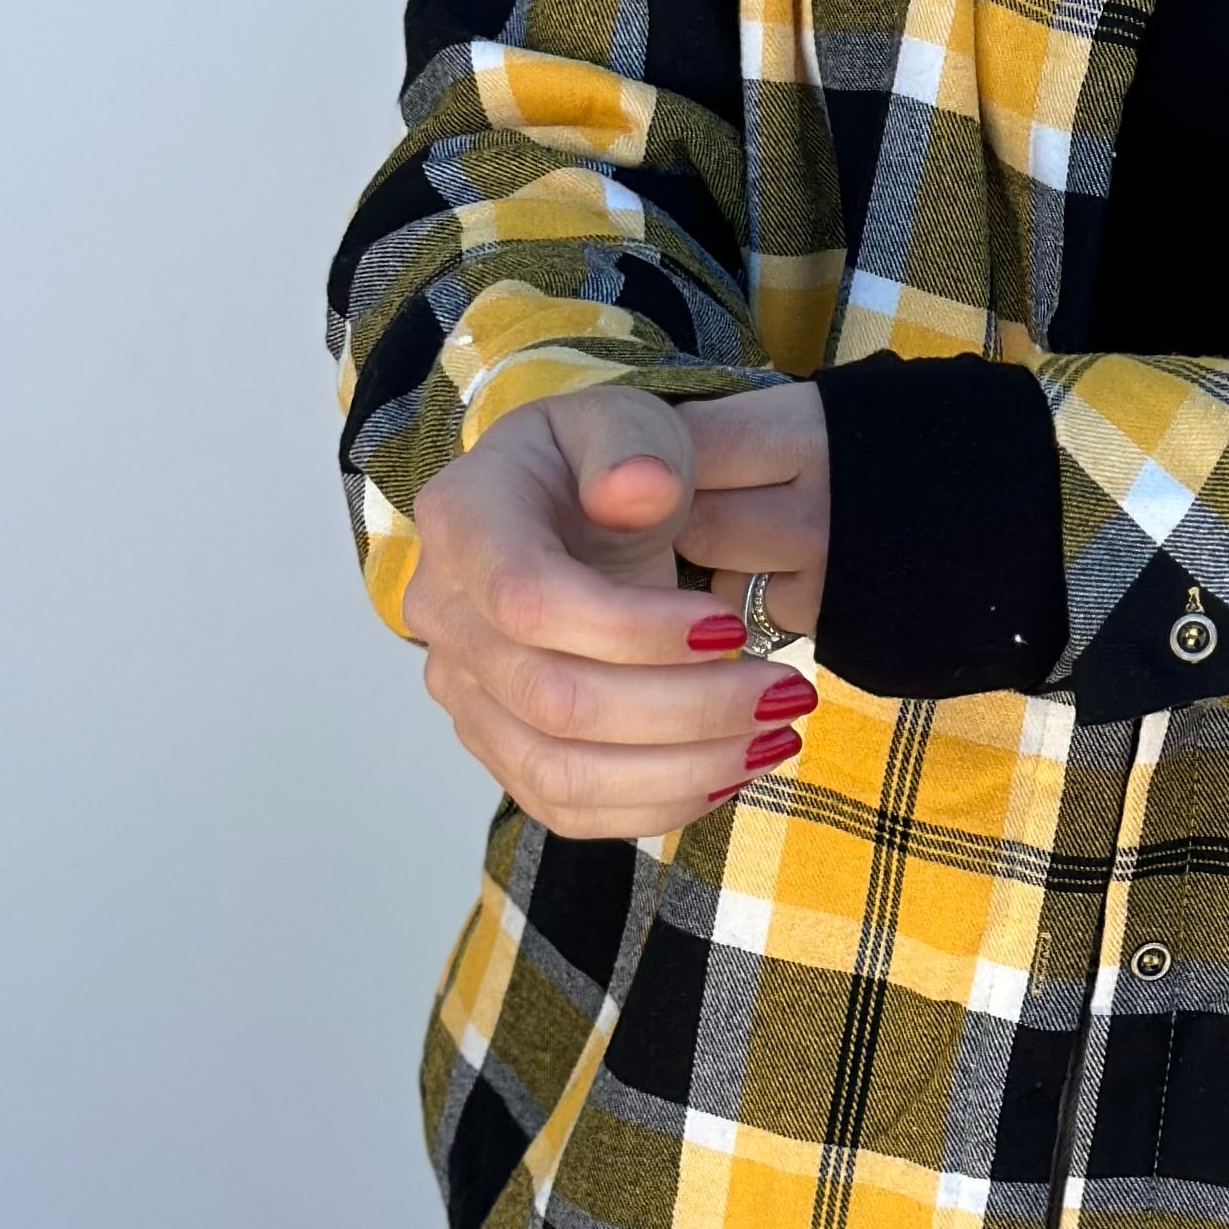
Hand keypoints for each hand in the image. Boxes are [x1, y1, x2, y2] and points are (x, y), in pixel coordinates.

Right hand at [407, 385, 817, 835]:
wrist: (567, 507)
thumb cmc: (602, 461)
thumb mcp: (625, 422)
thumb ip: (633, 447)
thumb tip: (638, 489)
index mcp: (462, 521)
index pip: (532, 600)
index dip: (636, 629)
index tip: (730, 625)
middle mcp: (442, 614)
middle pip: (555, 701)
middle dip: (688, 709)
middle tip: (786, 693)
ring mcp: (463, 689)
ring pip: (559, 772)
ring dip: (682, 770)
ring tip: (774, 740)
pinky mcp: (496, 743)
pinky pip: (564, 806)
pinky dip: (653, 803)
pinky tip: (729, 772)